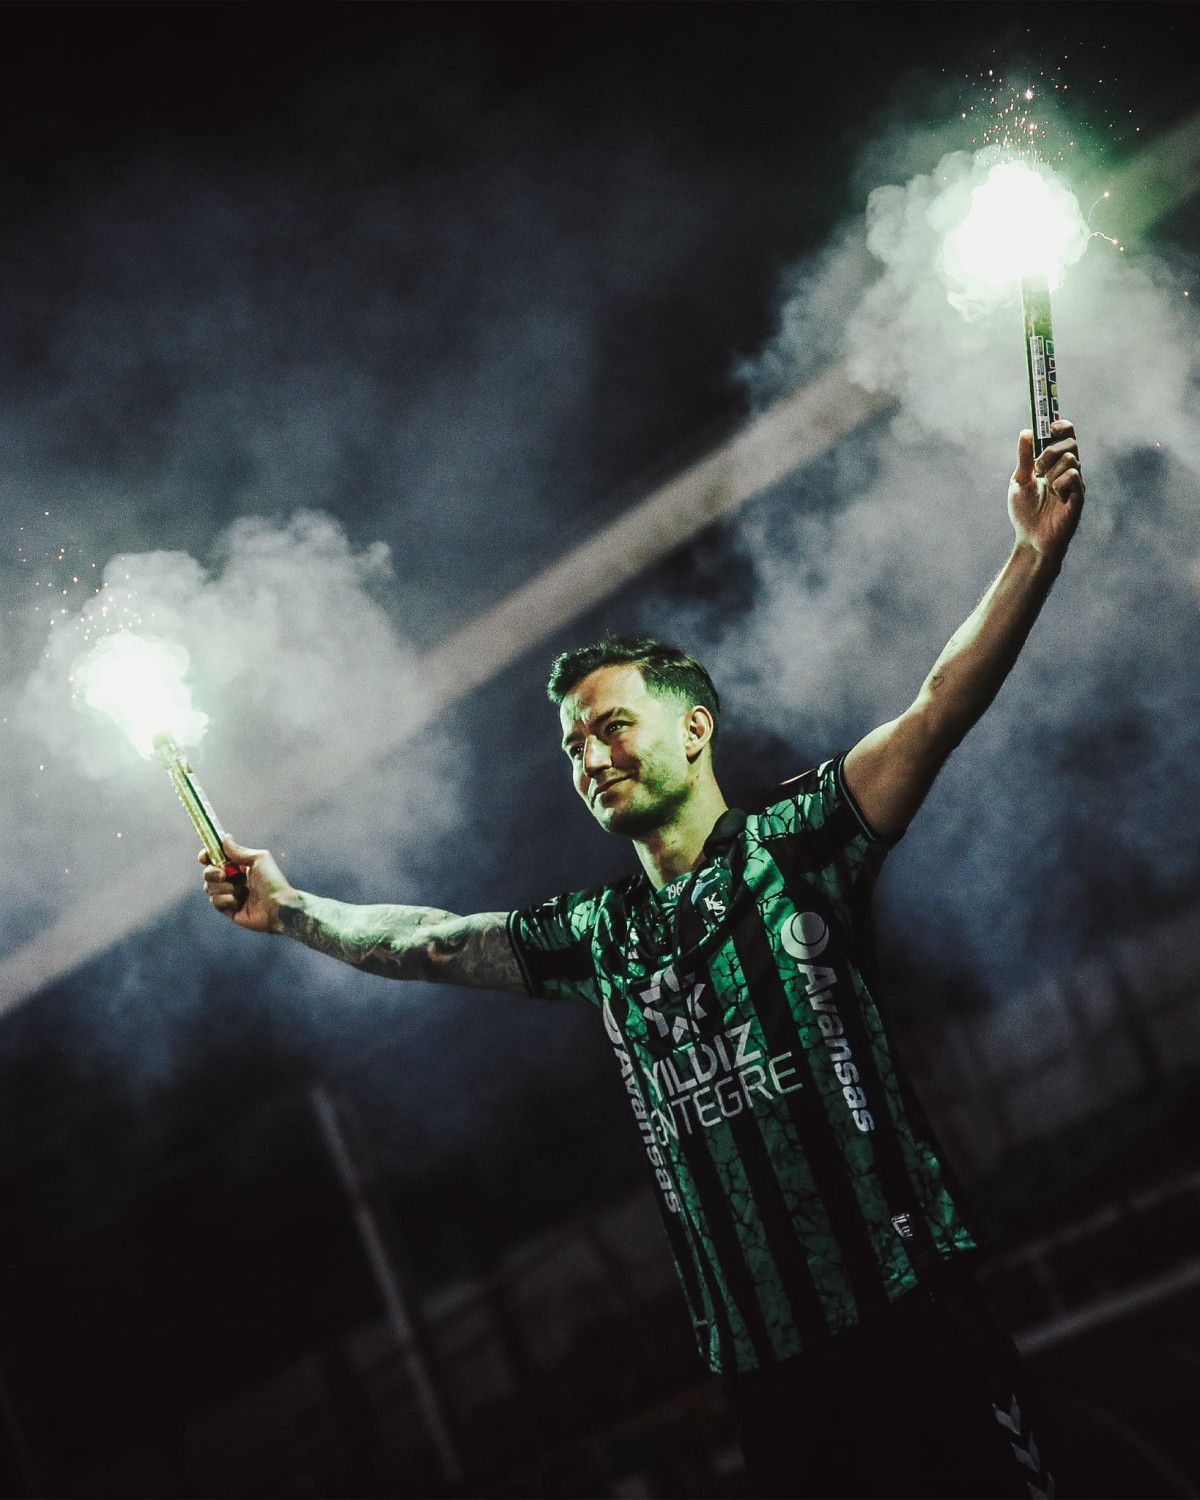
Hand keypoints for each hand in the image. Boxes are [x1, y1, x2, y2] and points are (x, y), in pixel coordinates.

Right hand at [201, 836, 295, 933]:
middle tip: (223, 875)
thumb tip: (225, 837)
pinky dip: (226, 900)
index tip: (204, 857)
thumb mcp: (258, 859)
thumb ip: (239, 851)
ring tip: (241, 891)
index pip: (216, 859)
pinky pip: (215, 902)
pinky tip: (239, 902)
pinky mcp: (228, 909)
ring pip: (209, 888)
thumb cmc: (272, 881)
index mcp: (239, 866)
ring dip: (224, 888)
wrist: (278, 906)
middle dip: (212, 873)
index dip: (207, 856)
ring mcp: (229, 894)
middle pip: (208, 873)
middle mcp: (232, 880)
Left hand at [1008, 418, 1085, 564]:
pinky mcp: (1079, 496)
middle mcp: (1068, 470)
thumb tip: (1026, 432)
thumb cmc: (1025, 513)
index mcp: (1054, 464)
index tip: (1049, 425)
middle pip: (1070, 443)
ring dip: (1052, 471)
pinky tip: (1056, 496)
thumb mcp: (1019, 481)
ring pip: (1070, 459)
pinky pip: (1073, 476)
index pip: (1065, 436)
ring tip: (1046, 488)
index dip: (1061, 426)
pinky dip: (1060, 483)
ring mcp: (1075, 483)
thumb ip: (1024, 458)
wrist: (1030, 539)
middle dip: (1050, 451)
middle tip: (1038, 468)